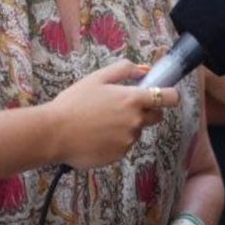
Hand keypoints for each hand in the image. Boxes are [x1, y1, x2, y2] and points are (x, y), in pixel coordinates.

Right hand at [47, 62, 178, 168]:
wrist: (54, 133)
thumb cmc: (73, 102)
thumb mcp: (97, 78)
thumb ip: (125, 70)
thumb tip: (145, 69)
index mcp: (133, 99)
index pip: (170, 98)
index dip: (169, 96)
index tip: (163, 95)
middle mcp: (136, 121)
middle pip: (157, 116)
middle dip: (146, 111)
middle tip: (121, 108)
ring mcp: (129, 140)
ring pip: (137, 131)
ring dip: (126, 127)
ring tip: (100, 123)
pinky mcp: (119, 155)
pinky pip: (124, 146)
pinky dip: (115, 141)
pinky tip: (96, 136)